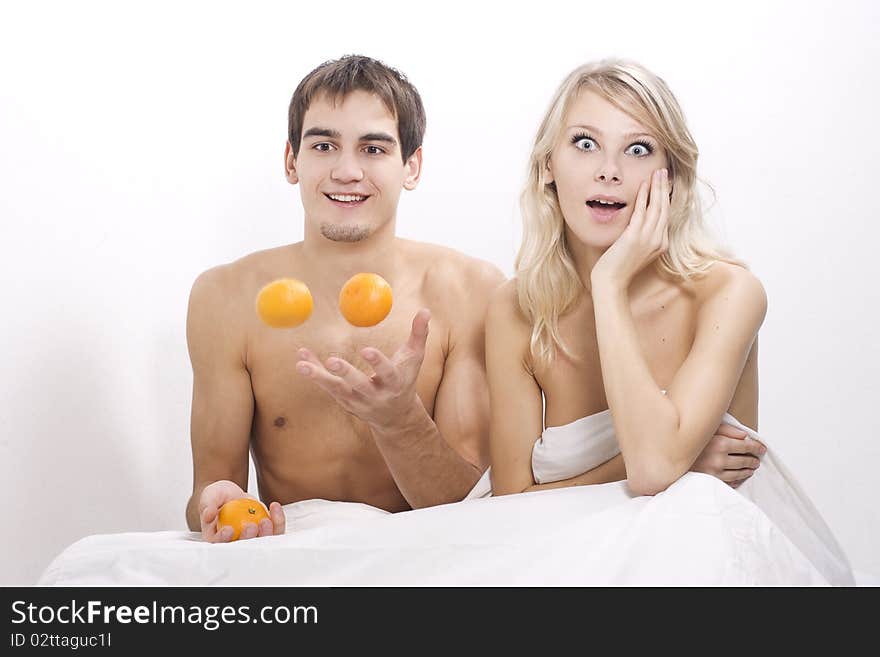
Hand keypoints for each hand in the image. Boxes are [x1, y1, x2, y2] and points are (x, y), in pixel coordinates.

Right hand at [198, 480, 285, 542]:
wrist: (230, 494)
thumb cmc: (217, 497)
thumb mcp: (209, 497)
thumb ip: (208, 504)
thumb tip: (208, 514)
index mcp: (216, 538)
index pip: (219, 544)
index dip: (223, 540)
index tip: (228, 530)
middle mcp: (234, 541)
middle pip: (243, 547)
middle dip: (248, 539)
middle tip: (251, 526)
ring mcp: (252, 536)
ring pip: (262, 542)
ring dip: (266, 534)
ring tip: (266, 520)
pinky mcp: (264, 529)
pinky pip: (274, 529)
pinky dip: (277, 520)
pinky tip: (274, 506)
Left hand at [295, 309, 429, 429]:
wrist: (396, 417)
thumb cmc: (405, 379)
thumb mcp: (414, 359)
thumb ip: (419, 334)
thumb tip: (425, 310)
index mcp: (395, 384)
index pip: (387, 373)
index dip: (377, 363)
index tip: (365, 350)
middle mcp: (375, 396)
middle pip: (359, 385)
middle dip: (345, 373)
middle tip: (331, 360)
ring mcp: (358, 402)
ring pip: (336, 390)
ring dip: (318, 377)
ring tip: (301, 365)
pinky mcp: (344, 403)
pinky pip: (327, 386)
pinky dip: (315, 372)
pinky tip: (301, 358)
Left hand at [590, 168, 669, 289]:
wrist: (611, 282)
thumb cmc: (618, 267)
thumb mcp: (635, 250)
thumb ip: (640, 236)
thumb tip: (637, 222)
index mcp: (661, 244)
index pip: (666, 215)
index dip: (665, 197)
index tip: (663, 183)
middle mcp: (658, 240)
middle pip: (664, 208)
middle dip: (664, 188)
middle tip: (663, 171)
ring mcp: (648, 239)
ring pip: (657, 207)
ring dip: (656, 187)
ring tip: (657, 173)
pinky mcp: (635, 237)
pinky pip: (642, 212)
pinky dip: (643, 197)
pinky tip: (643, 185)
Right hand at [690, 423, 766, 487]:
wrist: (670, 458)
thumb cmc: (688, 442)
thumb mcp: (707, 429)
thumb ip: (727, 429)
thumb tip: (744, 435)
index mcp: (720, 443)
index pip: (746, 446)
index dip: (757, 447)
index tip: (762, 448)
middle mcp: (720, 459)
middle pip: (745, 460)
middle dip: (753, 459)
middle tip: (757, 459)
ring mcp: (716, 472)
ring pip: (740, 473)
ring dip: (748, 470)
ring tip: (751, 468)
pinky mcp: (711, 482)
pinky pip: (731, 483)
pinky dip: (738, 480)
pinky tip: (740, 477)